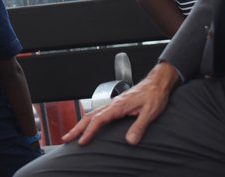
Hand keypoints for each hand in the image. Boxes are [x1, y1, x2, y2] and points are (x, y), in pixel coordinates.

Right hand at [60, 62, 178, 145]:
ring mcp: (114, 104)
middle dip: (77, 128)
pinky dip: (89, 120)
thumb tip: (130, 140)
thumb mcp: (150, 112)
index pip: (99, 119)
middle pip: (90, 116)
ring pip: (92, 114)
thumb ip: (139, 126)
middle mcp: (113, 104)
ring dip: (81, 124)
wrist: (157, 83)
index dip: (89, 131)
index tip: (82, 141)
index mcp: (118, 105)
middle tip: (66, 138)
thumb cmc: (154, 95)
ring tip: (73, 134)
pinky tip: (89, 125)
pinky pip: (98, 113)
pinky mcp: (117, 105)